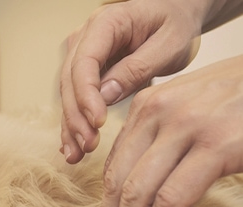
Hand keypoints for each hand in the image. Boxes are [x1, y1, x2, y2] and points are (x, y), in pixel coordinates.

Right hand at [60, 0, 203, 163]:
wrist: (176, 12)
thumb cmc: (175, 22)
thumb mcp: (168, 43)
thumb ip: (137, 68)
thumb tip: (105, 96)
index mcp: (105, 23)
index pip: (84, 63)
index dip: (86, 95)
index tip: (97, 122)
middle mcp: (84, 38)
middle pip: (70, 82)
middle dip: (76, 117)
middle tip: (88, 145)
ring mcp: (81, 55)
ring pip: (68, 94)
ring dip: (71, 126)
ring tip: (76, 154)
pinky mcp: (85, 72)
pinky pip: (75, 99)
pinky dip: (75, 123)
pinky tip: (73, 146)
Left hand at [100, 55, 242, 206]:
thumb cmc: (241, 99)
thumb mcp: (191, 109)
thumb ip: (161, 138)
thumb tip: (136, 182)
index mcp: (148, 104)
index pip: (114, 164)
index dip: (107, 203)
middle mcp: (159, 112)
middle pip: (119, 180)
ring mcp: (186, 127)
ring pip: (138, 192)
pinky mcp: (215, 147)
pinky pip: (171, 199)